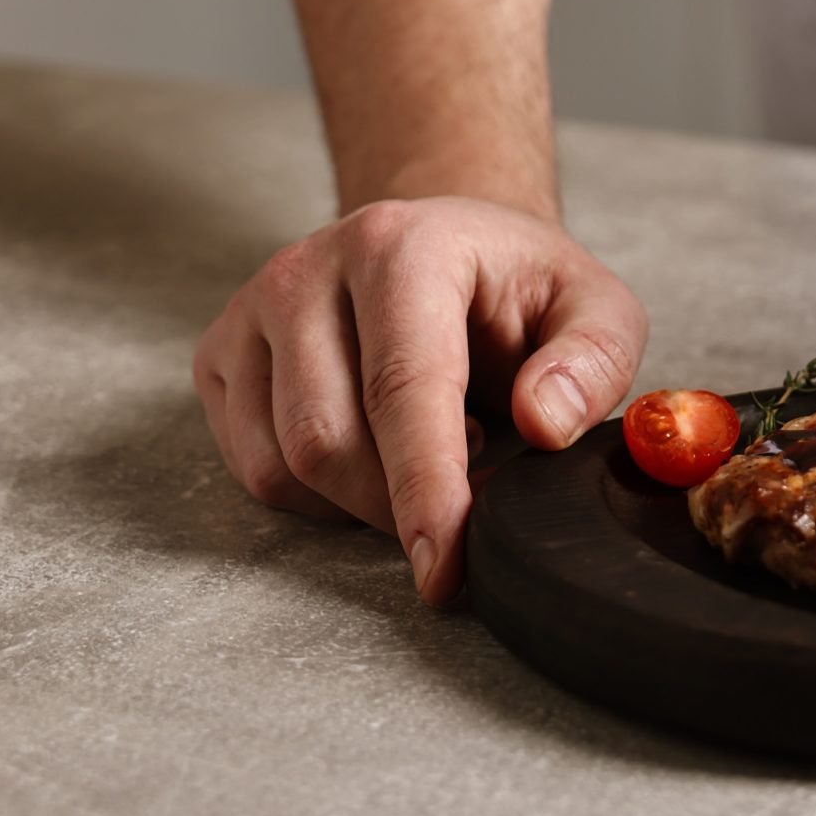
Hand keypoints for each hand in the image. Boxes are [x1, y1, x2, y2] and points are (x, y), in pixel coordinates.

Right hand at [192, 197, 646, 603]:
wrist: (444, 245)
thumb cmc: (516, 287)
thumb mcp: (595, 307)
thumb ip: (593, 360)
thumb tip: (544, 423)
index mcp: (401, 247)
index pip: (402, 388)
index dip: (425, 489)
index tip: (444, 570)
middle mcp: (309, 269)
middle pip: (326, 442)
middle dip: (396, 504)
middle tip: (468, 487)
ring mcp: (253, 310)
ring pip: (281, 467)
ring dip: (359, 500)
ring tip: (425, 449)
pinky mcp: (221, 353)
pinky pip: (252, 469)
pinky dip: (317, 494)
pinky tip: (371, 448)